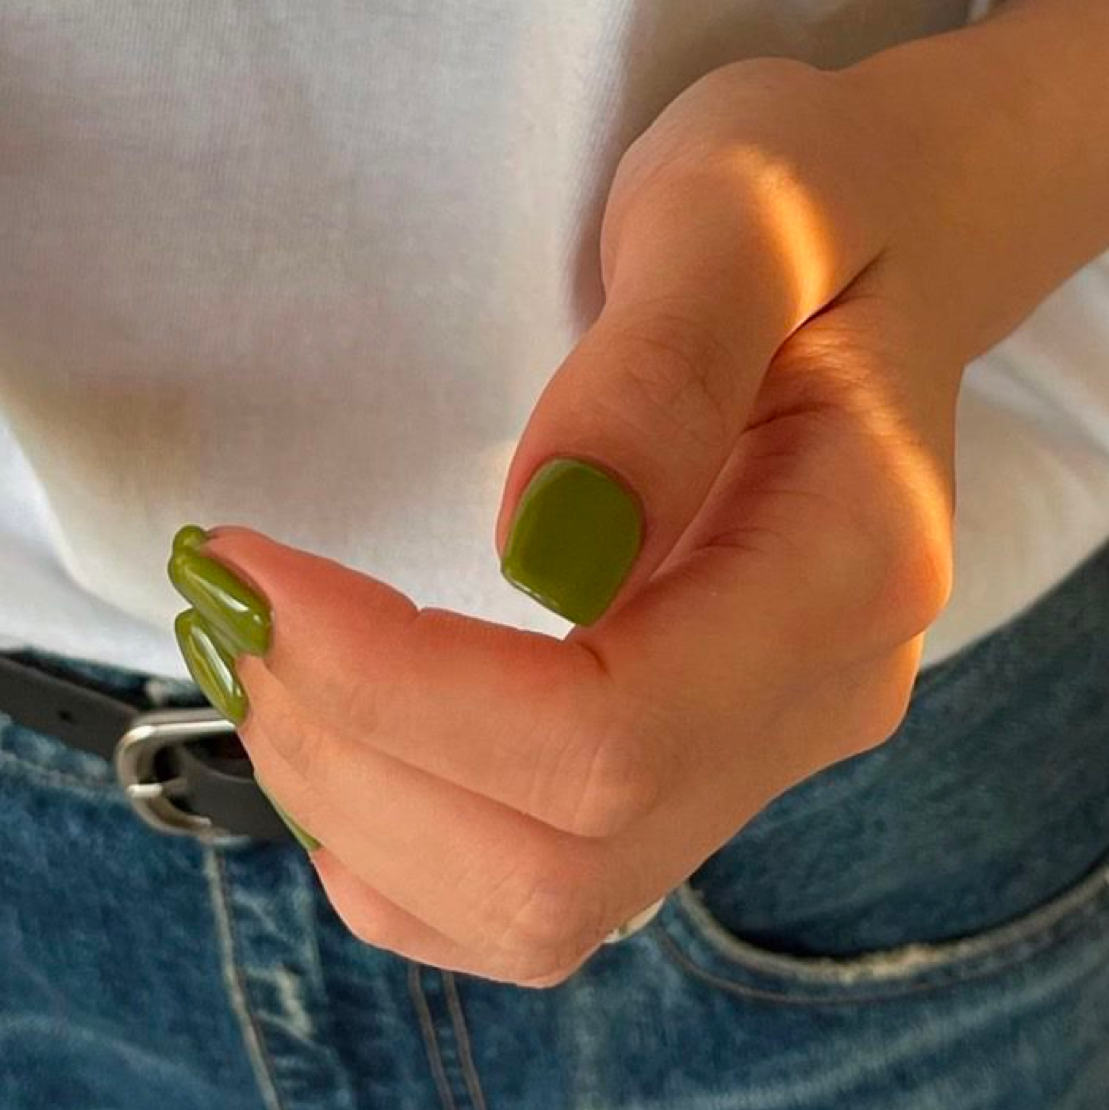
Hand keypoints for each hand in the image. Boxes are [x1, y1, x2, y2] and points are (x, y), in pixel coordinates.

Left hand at [169, 56, 963, 985]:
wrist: (877, 243)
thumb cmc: (802, 201)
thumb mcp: (733, 217)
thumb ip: (656, 374)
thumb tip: (538, 554)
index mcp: (851, 567)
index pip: (610, 729)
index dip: (399, 684)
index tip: (249, 570)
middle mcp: (819, 697)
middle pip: (565, 855)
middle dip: (353, 756)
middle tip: (231, 614)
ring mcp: (764, 748)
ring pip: (545, 908)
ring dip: (362, 815)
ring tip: (260, 669)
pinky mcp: (701, 756)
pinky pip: (544, 898)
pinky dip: (405, 859)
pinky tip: (338, 753)